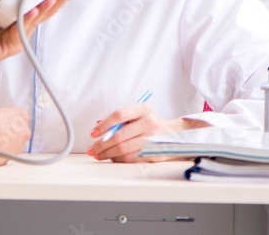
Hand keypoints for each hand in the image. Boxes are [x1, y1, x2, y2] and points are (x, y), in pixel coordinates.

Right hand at [0, 101, 30, 167]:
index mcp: (19, 115)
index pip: (21, 115)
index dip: (10, 117)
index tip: (3, 118)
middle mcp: (23, 131)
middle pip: (19, 131)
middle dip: (9, 131)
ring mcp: (18, 147)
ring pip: (13, 145)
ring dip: (4, 144)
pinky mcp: (9, 159)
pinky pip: (5, 156)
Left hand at [87, 105, 208, 162]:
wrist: (176, 135)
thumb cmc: (150, 124)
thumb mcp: (137, 115)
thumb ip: (119, 120)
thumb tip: (99, 126)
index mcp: (143, 109)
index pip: (119, 115)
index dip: (104, 125)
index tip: (93, 133)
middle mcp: (150, 122)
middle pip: (119, 135)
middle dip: (101, 144)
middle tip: (92, 149)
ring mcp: (153, 139)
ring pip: (123, 149)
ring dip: (107, 154)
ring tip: (98, 155)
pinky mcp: (154, 153)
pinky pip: (131, 158)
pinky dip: (118, 159)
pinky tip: (112, 158)